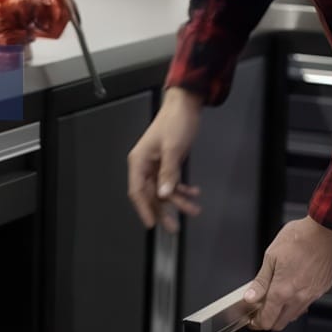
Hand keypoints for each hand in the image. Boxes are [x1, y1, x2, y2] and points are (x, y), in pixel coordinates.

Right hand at [127, 87, 203, 232]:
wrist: (186, 104)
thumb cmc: (175, 121)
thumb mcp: (172, 148)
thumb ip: (168, 173)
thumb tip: (163, 194)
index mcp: (139, 161)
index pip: (137, 191)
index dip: (143, 209)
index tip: (151, 224)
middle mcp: (146, 166)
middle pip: (151, 195)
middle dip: (164, 210)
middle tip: (174, 227)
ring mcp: (157, 166)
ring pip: (164, 190)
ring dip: (178, 200)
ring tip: (193, 209)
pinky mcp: (168, 164)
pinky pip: (172, 182)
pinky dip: (182, 189)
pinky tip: (194, 193)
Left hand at [244, 216, 331, 330]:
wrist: (327, 231)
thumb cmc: (301, 238)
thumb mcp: (271, 256)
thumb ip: (260, 281)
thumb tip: (250, 297)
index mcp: (282, 290)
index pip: (267, 319)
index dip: (256, 323)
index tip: (252, 319)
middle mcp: (299, 297)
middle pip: (280, 324)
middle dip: (268, 321)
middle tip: (260, 311)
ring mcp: (312, 295)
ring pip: (294, 315)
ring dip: (282, 313)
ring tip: (274, 299)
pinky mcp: (322, 289)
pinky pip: (306, 304)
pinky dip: (296, 304)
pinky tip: (291, 292)